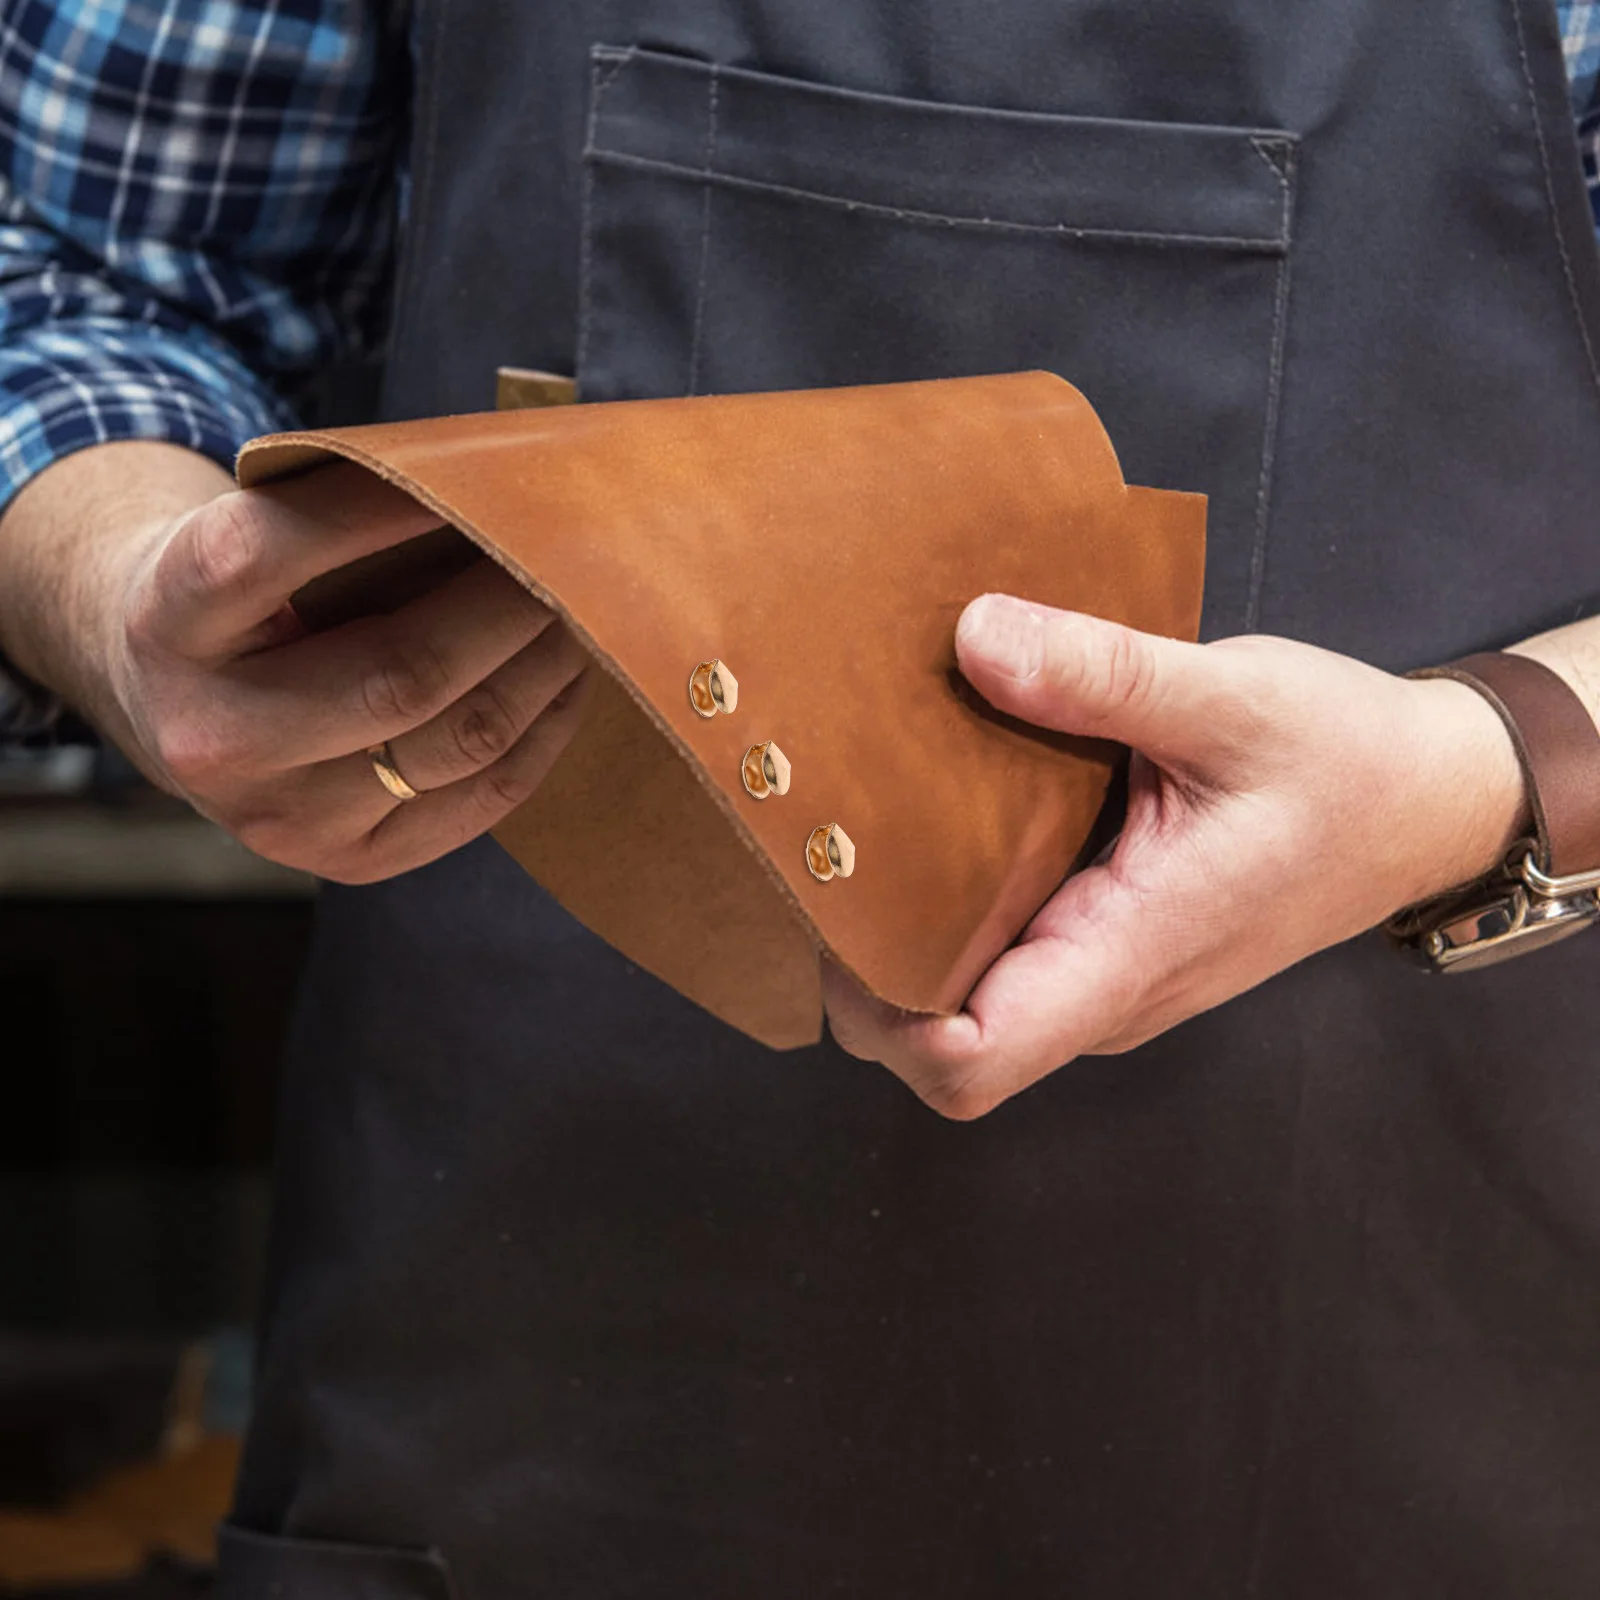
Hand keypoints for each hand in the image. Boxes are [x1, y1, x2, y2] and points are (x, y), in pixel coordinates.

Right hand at [5, 446, 591, 881]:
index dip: (372, 512)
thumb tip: (495, 478)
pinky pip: (485, 797)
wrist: (177, 708)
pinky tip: (568, 680)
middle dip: (510, 608)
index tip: (473, 477)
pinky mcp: (350, 863)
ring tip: (583, 612)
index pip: (262, 556)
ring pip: (461, 740)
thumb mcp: (245, 534)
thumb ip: (339, 505)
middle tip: (571, 556)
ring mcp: (283, 817)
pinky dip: (545, 730)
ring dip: (545, 668)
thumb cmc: (243, 598)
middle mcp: (215, 736)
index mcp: (169, 623)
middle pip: (402, 675)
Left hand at [823, 594, 1529, 1118]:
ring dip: (897, 935)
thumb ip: (1101, 674)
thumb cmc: (1346, 765)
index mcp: (1127, 957)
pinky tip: (922, 820)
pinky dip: (944, 903)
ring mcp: (1099, 969)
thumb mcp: (1232, 700)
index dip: (882, 1014)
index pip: (972, 1060)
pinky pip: (995, 952)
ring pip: (960, 1000)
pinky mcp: (1101, 935)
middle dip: (862, 967)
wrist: (1425, 801)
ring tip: (854, 828)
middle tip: (819, 848)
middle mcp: (1101, 988)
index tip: (834, 912)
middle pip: (936, 1039)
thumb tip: (975, 636)